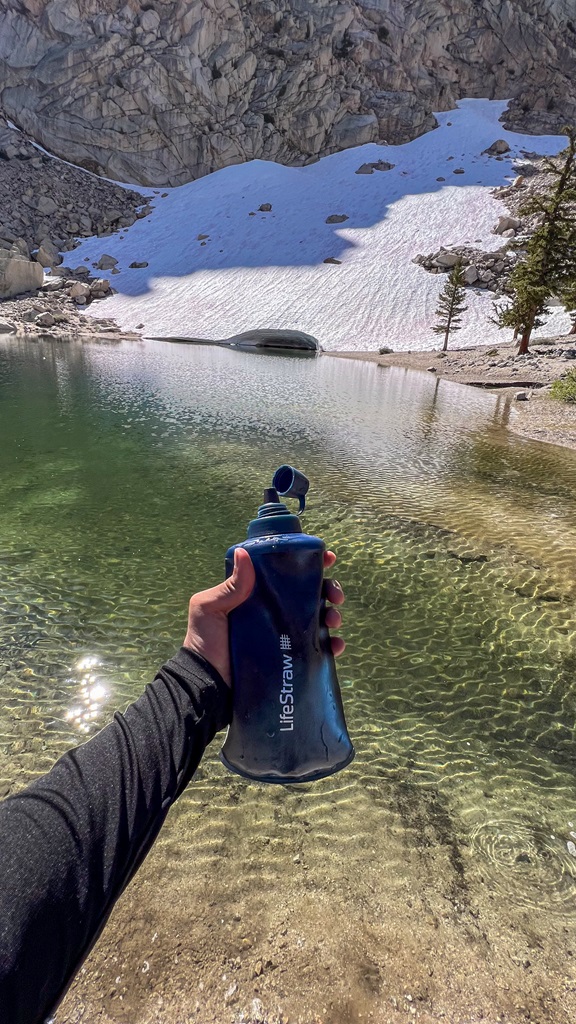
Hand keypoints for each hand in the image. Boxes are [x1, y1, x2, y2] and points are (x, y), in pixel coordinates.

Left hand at [183, 548, 344, 685]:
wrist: (207, 683)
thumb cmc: (205, 642)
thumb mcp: (210, 608)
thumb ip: (230, 586)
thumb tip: (243, 552)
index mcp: (258, 594)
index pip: (287, 572)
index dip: (311, 564)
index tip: (328, 559)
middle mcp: (275, 610)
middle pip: (312, 593)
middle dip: (330, 589)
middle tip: (335, 595)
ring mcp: (285, 634)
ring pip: (320, 617)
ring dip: (333, 614)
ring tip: (333, 620)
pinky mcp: (290, 657)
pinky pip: (318, 648)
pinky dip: (332, 645)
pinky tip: (335, 645)